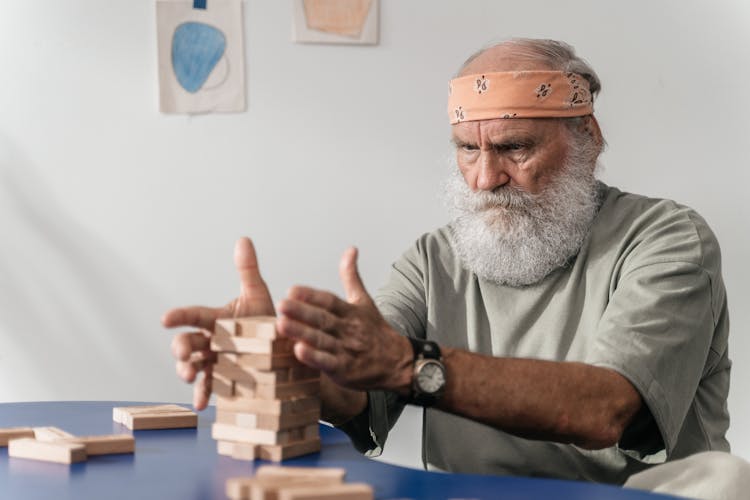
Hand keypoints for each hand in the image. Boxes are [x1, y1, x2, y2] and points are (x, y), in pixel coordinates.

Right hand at [161, 237, 274, 409]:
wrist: (286, 351)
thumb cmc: (268, 322)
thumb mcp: (260, 297)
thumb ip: (248, 271)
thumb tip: (243, 240)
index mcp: (217, 320)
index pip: (193, 316)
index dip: (179, 316)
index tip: (166, 318)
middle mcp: (212, 342)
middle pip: (188, 344)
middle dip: (182, 348)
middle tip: (184, 354)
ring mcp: (216, 362)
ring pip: (193, 366)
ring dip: (186, 372)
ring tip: (191, 376)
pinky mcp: (225, 381)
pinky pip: (209, 389)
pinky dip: (202, 396)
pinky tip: (201, 404)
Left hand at [276, 247, 412, 394]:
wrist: (398, 362)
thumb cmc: (375, 330)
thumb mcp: (364, 301)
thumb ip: (351, 276)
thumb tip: (350, 249)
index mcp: (351, 312)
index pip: (329, 301)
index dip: (311, 295)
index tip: (292, 290)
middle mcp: (348, 329)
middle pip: (323, 319)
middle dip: (301, 312)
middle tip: (281, 305)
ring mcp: (346, 350)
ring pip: (322, 340)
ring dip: (301, 332)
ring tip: (281, 325)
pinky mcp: (345, 370)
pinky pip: (328, 363)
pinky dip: (314, 358)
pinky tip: (298, 351)